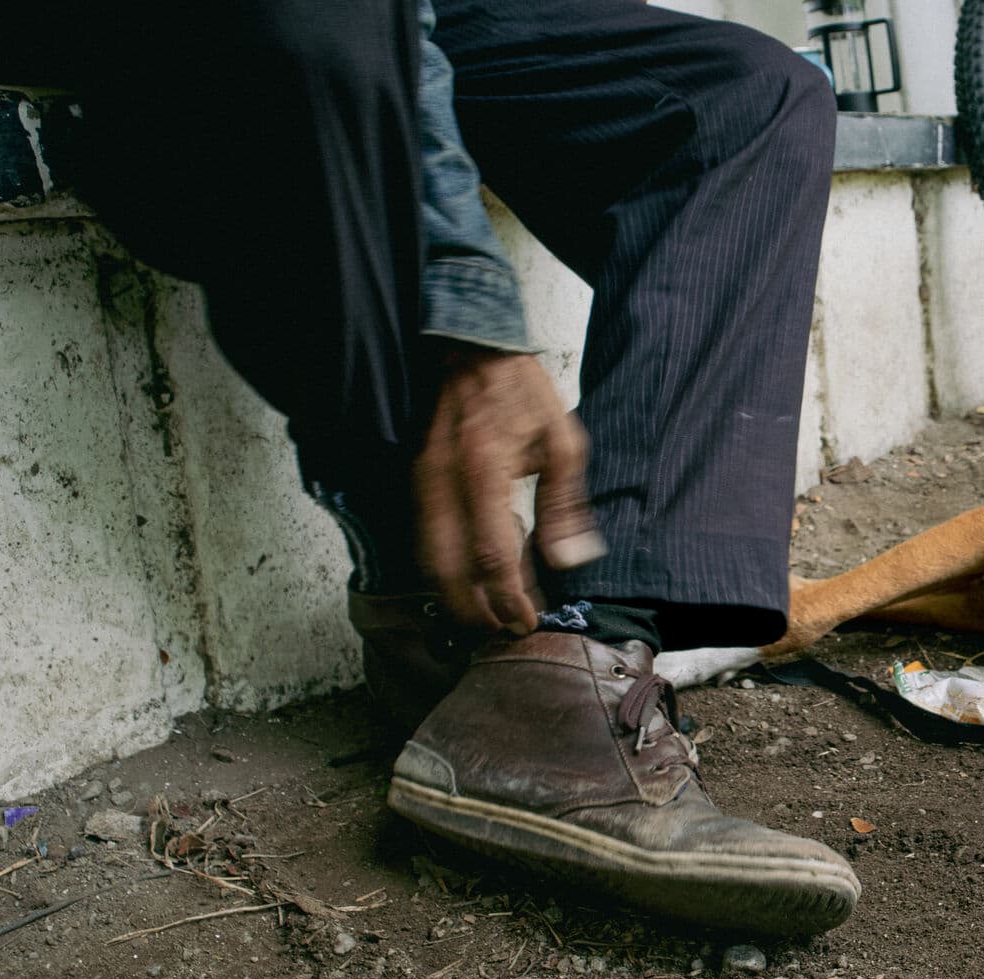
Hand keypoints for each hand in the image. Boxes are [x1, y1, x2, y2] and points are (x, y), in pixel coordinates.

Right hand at [414, 349, 603, 633]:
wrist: (470, 345)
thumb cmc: (520, 389)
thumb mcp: (562, 441)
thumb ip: (565, 505)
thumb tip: (569, 560)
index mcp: (484, 471)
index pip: (492, 555)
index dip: (507, 597)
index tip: (526, 620)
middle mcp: (443, 481)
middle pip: (446, 570)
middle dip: (473, 610)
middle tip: (502, 628)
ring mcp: (422, 480)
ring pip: (426, 558)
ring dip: (454, 594)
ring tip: (487, 612)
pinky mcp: (414, 478)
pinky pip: (423, 536)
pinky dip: (444, 565)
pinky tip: (472, 571)